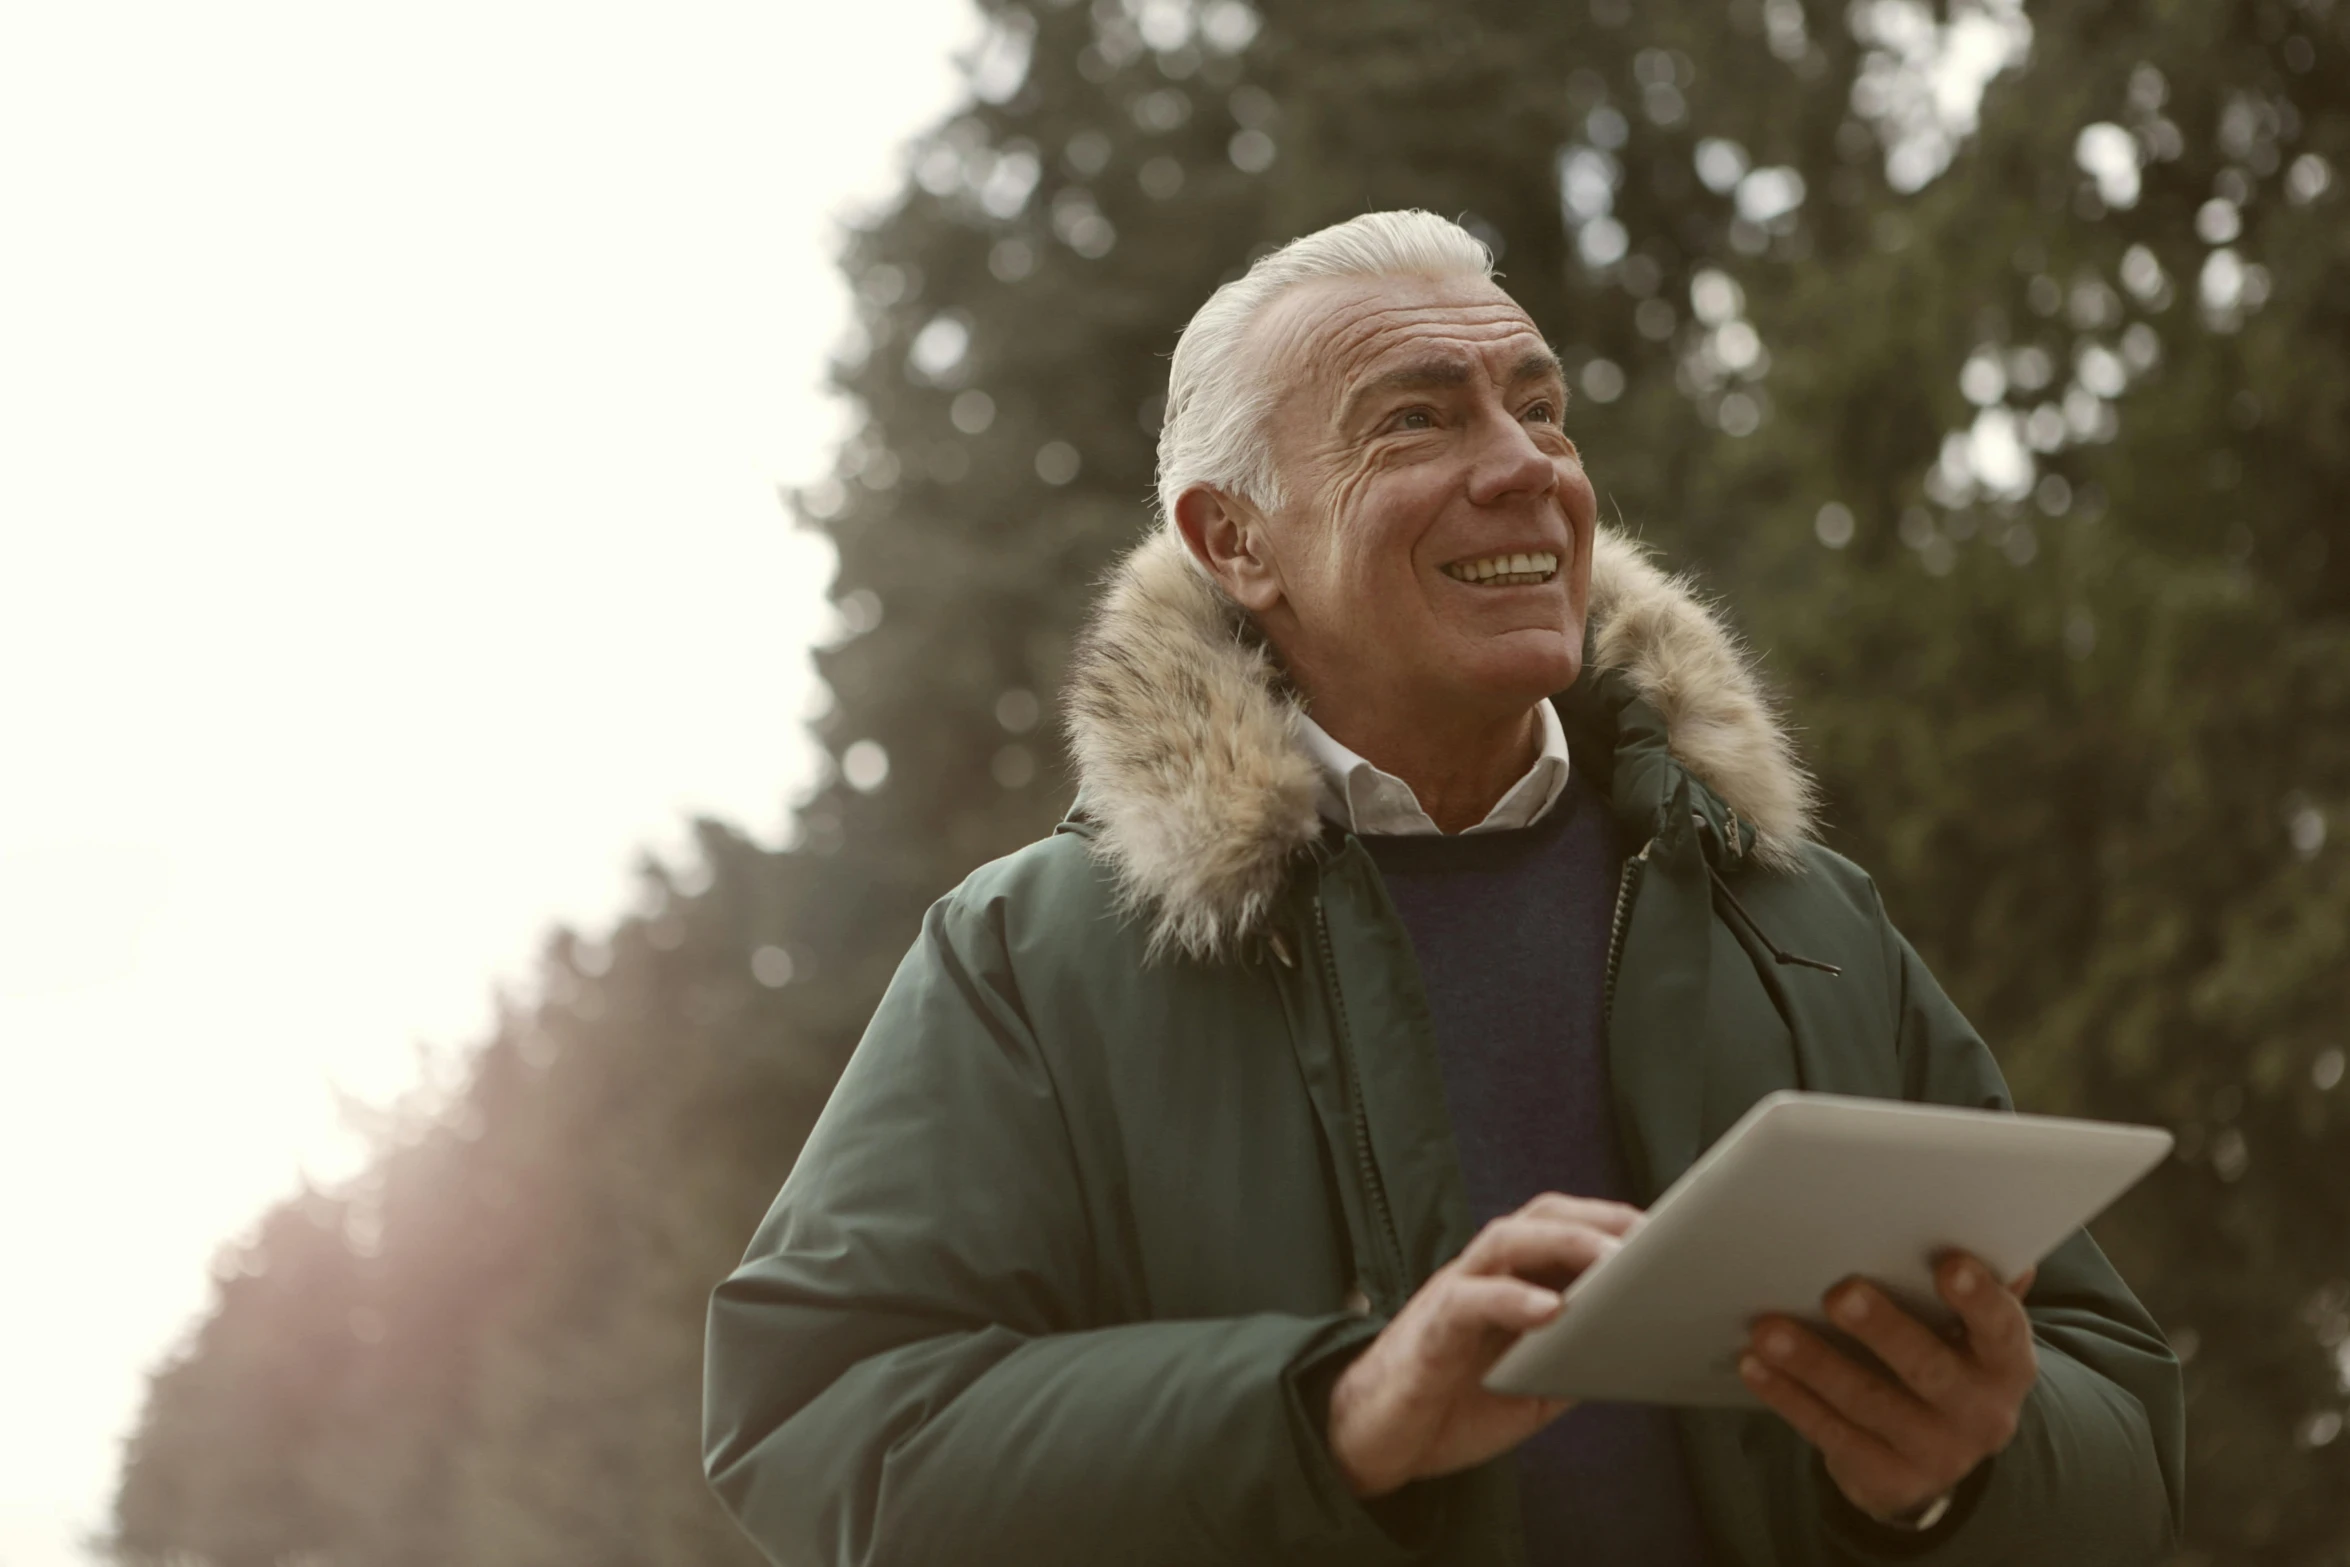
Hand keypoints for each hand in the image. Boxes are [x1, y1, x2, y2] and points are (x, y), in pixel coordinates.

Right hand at [1326, 1193, 1641, 1497]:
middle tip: (1652, 1235)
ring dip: (1563, 1243)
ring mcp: (1453, 1295)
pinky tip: (1548, 1310)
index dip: (1614, 1224)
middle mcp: (1482, 1275)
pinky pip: (1469, 1300)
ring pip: (1505, 1240)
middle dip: (1598, 1218)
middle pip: (1538, 1217)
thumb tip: (1637, 1350)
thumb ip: (1574, 1358)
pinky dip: (1511, 1298)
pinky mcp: (1431, 1329)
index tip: (1670, 1233)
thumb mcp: (1532, 1385)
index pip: (1563, 1230)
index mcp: (1509, 1283)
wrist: (1376, 1438)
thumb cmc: (1450, 1403)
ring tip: (1612, 1259)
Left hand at [1739, 1252, 2039, 1522]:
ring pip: (1868, 1404)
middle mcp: (1980, 1414)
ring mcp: (1936, 1454)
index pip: (2001, 1328)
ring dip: (1814, 1364)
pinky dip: (1789, 1398)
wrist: (1936, 1457)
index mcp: (2005, 1365)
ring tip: (1768, 1330)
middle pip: (1929, 1370)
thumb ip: (1976, 1285)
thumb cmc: (1946, 1360)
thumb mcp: (1970, 1332)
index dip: (1979, 1298)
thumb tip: (1985, 1227)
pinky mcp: (1887, 1480)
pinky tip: (1755, 1366)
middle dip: (1883, 1330)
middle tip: (1840, 1294)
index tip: (1948, 1264)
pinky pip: (1830, 1434)